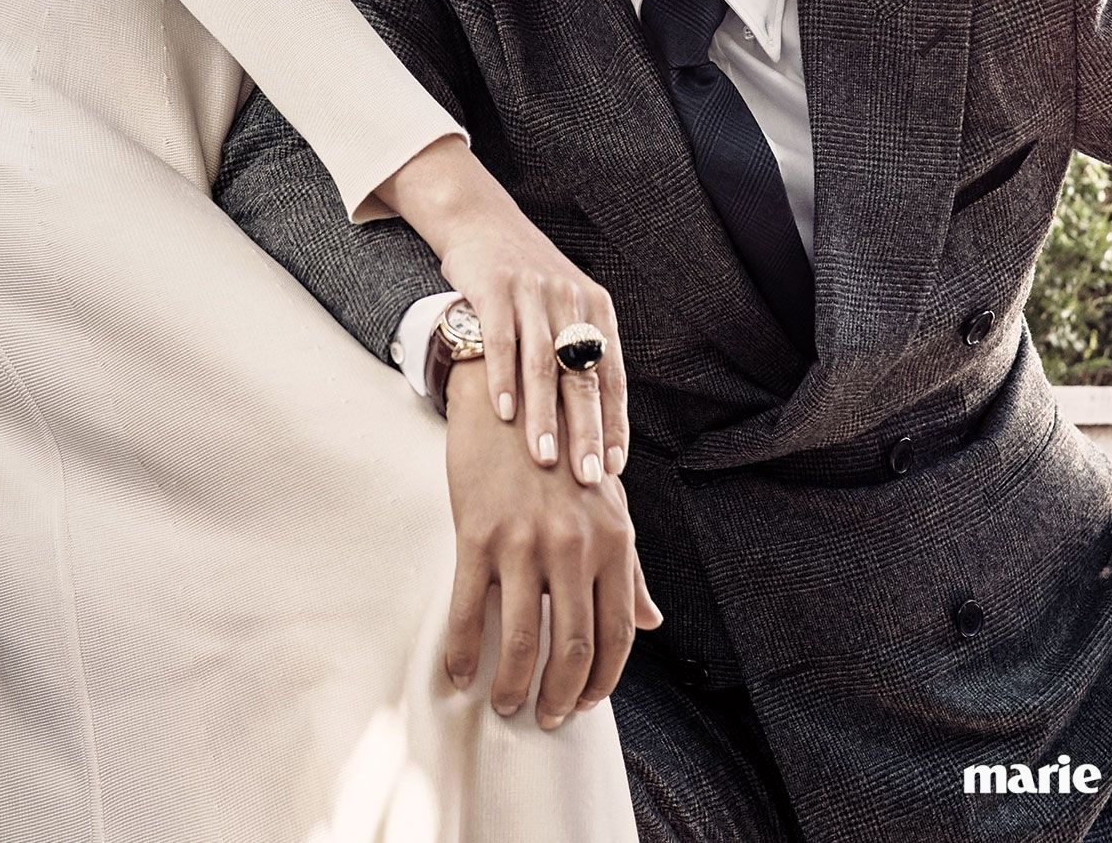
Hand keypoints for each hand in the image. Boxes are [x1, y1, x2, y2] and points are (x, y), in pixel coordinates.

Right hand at [374, 135, 629, 485]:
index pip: (612, 375)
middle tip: (587, 477)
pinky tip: (504, 414)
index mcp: (595, 308)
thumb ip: (577, 352)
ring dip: (544, 416)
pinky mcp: (495, 288)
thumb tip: (591, 424)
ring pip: (542, 364)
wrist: (481, 221)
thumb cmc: (525, 278)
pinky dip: (503, 380)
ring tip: (544, 459)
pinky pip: (501, 342)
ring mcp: (532, 293)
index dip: (614, 422)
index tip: (614, 466)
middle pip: (582, 375)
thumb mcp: (564, 305)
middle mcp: (570, 299)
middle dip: (587, 430)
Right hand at [442, 359, 663, 728]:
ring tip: (506, 703)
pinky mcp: (476, 535)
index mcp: (612, 538)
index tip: (590, 701)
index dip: (606, 676)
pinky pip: (468, 613)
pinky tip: (459, 674)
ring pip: (521, 641)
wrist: (507, 396)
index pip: (619, 630)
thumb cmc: (560, 453)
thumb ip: (628, 566)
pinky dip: (463, 655)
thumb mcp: (605, 503)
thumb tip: (652, 622)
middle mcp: (573, 544)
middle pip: (572, 646)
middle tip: (548, 716)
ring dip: (513, 686)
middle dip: (562, 696)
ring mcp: (523, 542)